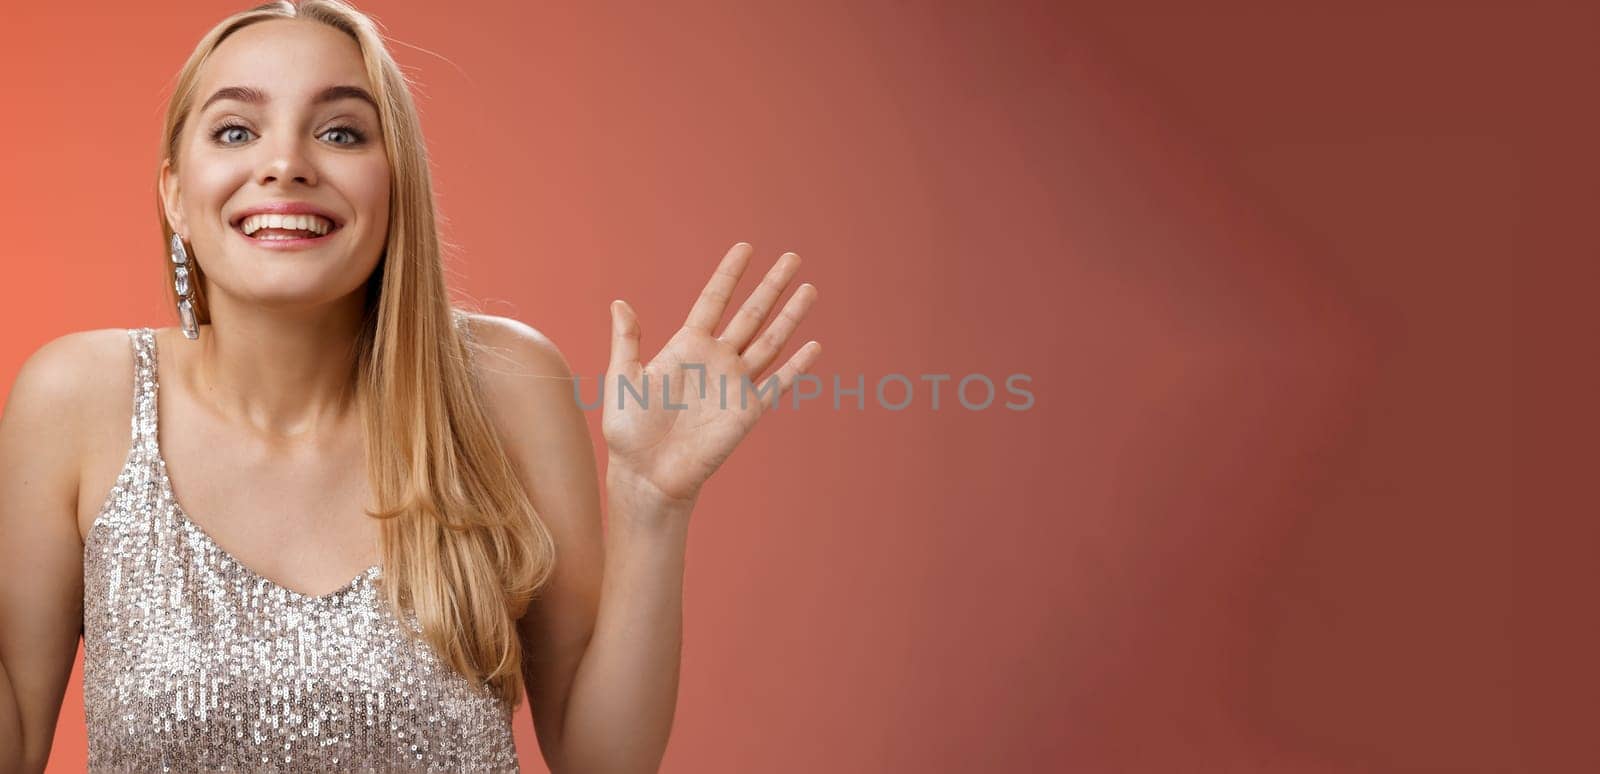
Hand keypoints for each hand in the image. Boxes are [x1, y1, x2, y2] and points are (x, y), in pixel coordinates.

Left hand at [603, 242, 820, 508]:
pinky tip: (814, 347)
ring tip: (809, 289)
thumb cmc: (629, 430)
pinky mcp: (747, 411)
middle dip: (771, 285)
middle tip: (792, 257)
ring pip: (770, 342)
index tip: (745, 247)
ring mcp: (735, 384)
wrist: (648, 474)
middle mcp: (717, 359)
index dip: (730, 274)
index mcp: (687, 346)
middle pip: (751, 314)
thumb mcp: (624, 379)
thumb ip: (627, 341)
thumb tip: (619, 302)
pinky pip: (777, 385)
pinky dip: (797, 367)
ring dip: (791, 316)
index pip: (714, 300)